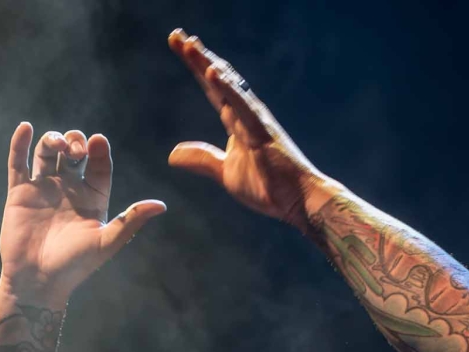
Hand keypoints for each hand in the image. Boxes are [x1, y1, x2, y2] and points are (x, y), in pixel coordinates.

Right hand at [0, 124, 165, 305]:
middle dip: (75, 142)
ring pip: (47, 152)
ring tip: (56, 145)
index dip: (99, 151)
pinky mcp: (20, 193)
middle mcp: (69, 190)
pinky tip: (26, 128)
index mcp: (93, 199)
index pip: (100, 166)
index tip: (98, 142)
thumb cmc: (76, 265)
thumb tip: (162, 205)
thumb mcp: (107, 242)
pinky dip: (21, 143)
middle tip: (76, 151)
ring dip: (52, 140)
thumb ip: (131, 220)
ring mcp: (44, 189)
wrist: (39, 280)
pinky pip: (18, 162)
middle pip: (74, 152)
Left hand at [168, 30, 322, 228]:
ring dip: (208, 64)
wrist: (297, 200)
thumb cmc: (268, 186)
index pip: (212, 89)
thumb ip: (201, 159)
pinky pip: (242, 106)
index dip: (195, 68)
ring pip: (229, 85)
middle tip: (176, 35)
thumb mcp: (224, 173)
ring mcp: (255, 119)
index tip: (178, 46)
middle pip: (217, 80)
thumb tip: (171, 155)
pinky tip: (212, 72)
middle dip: (196, 58)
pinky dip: (228, 88)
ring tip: (189, 43)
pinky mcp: (262, 131)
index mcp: (236, 122)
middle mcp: (245, 113)